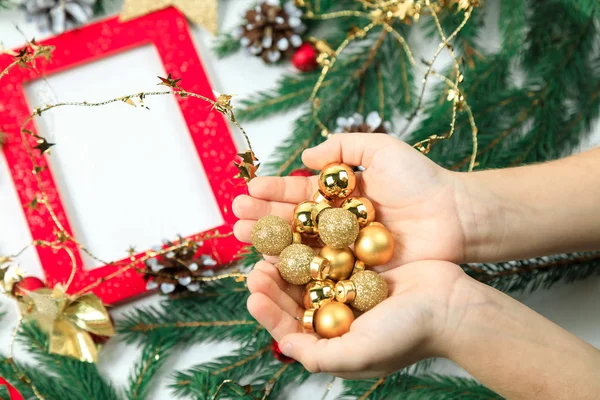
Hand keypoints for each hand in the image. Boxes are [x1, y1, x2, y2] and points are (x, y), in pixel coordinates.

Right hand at [233, 133, 469, 268]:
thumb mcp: (380, 149)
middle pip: (292, 221)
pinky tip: (269, 264)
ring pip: (299, 246)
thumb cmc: (420, 180)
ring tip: (242, 237)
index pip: (298, 193)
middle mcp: (336, 224)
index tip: (247, 190)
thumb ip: (343, 146)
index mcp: (339, 196)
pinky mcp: (353, 273)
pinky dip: (294, 268)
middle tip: (235, 218)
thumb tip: (305, 156)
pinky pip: (319, 270)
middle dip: (262, 218)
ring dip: (269, 242)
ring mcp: (343, 250)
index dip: (273, 191)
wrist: (455, 216)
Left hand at [245, 258, 467, 378]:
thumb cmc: (407, 334)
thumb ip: (320, 356)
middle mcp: (336, 315)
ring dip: (287, 262)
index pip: (290, 329)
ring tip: (271, 247)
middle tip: (257, 266)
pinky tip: (299, 232)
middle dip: (273, 284)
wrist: (450, 305)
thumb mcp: (361, 354)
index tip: (254, 293)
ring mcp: (346, 288)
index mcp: (332, 340)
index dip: (269, 313)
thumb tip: (283, 347)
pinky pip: (329, 254)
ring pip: (307, 274)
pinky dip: (313, 245)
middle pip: (294, 299)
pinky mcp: (358, 265)